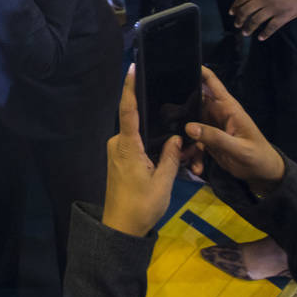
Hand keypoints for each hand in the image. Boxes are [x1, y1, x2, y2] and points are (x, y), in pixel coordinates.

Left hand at [101, 65, 181, 236]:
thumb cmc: (141, 205)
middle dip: (155, 117)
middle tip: (177, 111)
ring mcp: (117, 151)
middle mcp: (118, 144)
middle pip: (136, 121)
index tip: (132, 68)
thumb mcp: (163, 182)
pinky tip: (167, 148)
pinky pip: (136, 144)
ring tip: (178, 135)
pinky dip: (150, 144)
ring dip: (155, 135)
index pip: (127, 110)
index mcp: (127, 146)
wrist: (121, 227)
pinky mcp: (120, 159)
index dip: (129, 88)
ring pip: (138, 134)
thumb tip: (175, 138)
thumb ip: (170, 156)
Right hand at [184, 67, 284, 194]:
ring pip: (188, 124)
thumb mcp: (238, 148)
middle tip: (160, 116)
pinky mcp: (207, 140)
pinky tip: (195, 167)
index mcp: (226, 107)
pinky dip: (191, 154)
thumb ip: (214, 137)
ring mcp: (210, 126)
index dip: (196, 71)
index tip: (176, 67)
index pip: (211, 82)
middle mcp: (215, 113)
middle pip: (191, 101)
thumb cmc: (257, 156)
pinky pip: (193, 142)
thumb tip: (188, 127)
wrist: (263, 175)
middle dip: (177, 107)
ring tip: (182, 154)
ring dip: (183, 138)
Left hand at [229, 0, 296, 40]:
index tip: (232, 13)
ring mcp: (274, 7)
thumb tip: (254, 0)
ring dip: (248, 28)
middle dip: (239, 19)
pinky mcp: (285, 15)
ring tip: (245, 33)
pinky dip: (264, 34)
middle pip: (245, 11)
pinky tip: (261, 37)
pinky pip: (270, 27)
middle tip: (237, 25)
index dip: (235, 7)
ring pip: (255, 20)